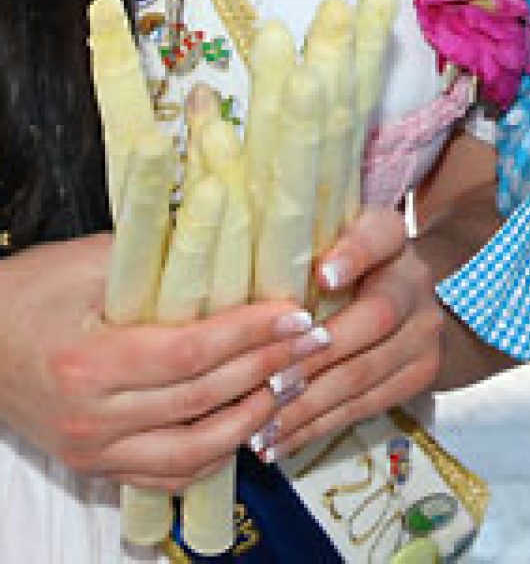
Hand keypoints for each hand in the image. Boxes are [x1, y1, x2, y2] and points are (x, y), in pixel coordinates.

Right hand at [0, 233, 321, 489]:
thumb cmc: (35, 290)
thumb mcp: (94, 260)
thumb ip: (163, 256)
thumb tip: (240, 233)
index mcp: (90, 361)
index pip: (190, 353)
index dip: (251, 334)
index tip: (297, 312)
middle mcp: (90, 415)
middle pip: (200, 400)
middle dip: (268, 368)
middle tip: (317, 340)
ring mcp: (91, 448)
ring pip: (190, 450)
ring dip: (251, 417)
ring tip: (295, 381)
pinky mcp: (94, 464)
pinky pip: (165, 473)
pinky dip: (214, 454)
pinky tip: (250, 422)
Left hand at [257, 206, 445, 456]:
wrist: (405, 306)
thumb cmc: (342, 278)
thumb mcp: (328, 252)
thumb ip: (295, 258)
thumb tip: (230, 278)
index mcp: (391, 238)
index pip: (381, 235)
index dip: (354, 255)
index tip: (322, 276)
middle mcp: (415, 281)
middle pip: (376, 317)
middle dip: (315, 357)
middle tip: (267, 385)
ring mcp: (424, 330)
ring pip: (365, 373)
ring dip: (307, 406)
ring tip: (258, 430)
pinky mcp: (421, 372)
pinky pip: (366, 405)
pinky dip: (316, 427)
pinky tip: (278, 441)